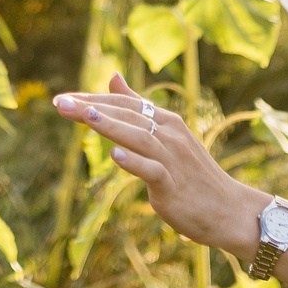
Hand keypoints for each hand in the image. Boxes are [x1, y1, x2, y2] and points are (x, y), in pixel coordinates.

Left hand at [53, 74, 267, 259]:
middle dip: (92, 108)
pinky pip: (152, 171)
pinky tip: (115, 155)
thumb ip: (139, 108)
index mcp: (168, 121)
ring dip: (111, 126)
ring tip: (85, 116)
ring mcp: (173, 160)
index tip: (63, 99)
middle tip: (59, 102)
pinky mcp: (173, 186)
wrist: (229, 210)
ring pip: (139, 138)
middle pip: (128, 116)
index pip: (127, 103)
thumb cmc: (192, 174)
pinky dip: (134, 162)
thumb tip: (113, 77)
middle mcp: (171, 135)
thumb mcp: (167, 136)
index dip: (94, 99)